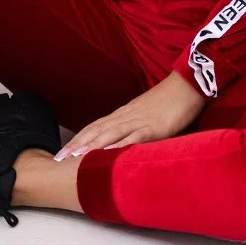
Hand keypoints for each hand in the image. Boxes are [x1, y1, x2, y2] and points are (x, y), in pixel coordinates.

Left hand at [54, 71, 207, 159]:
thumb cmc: (168, 102)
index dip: (77, 140)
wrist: (187, 86)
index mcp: (122, 115)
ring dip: (90, 146)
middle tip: (58, 158)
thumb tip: (120, 143)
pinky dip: (119, 146)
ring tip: (74, 157)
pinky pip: (134, 137)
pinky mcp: (154, 127)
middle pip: (95, 132)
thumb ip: (132, 128)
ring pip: (109, 134)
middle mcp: (125, 117)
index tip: (61, 153)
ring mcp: (138, 122)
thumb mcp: (145, 116)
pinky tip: (108, 153)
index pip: (94, 128)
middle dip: (76, 145)